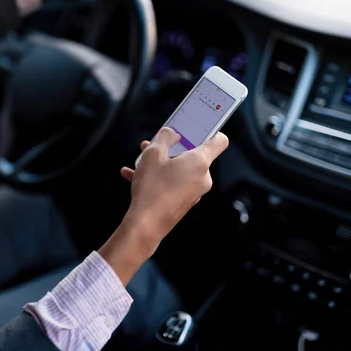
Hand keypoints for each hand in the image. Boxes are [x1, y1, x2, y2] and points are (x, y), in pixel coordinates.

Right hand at [98, 127, 228, 284]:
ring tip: (140, 159)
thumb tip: (172, 134)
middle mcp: (202, 177)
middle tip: (156, 142)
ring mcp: (194, 192)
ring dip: (161, 162)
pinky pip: (172, 183)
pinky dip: (158, 177)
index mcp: (200, 162)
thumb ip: (164, 137)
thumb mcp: (152, 154)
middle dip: (173, 146)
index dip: (211, 129)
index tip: (200, 124)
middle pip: (193, 154)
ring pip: (179, 168)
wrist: (146, 225)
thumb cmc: (151, 189)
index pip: (219, 141)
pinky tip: (132, 175)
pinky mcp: (183, 202)